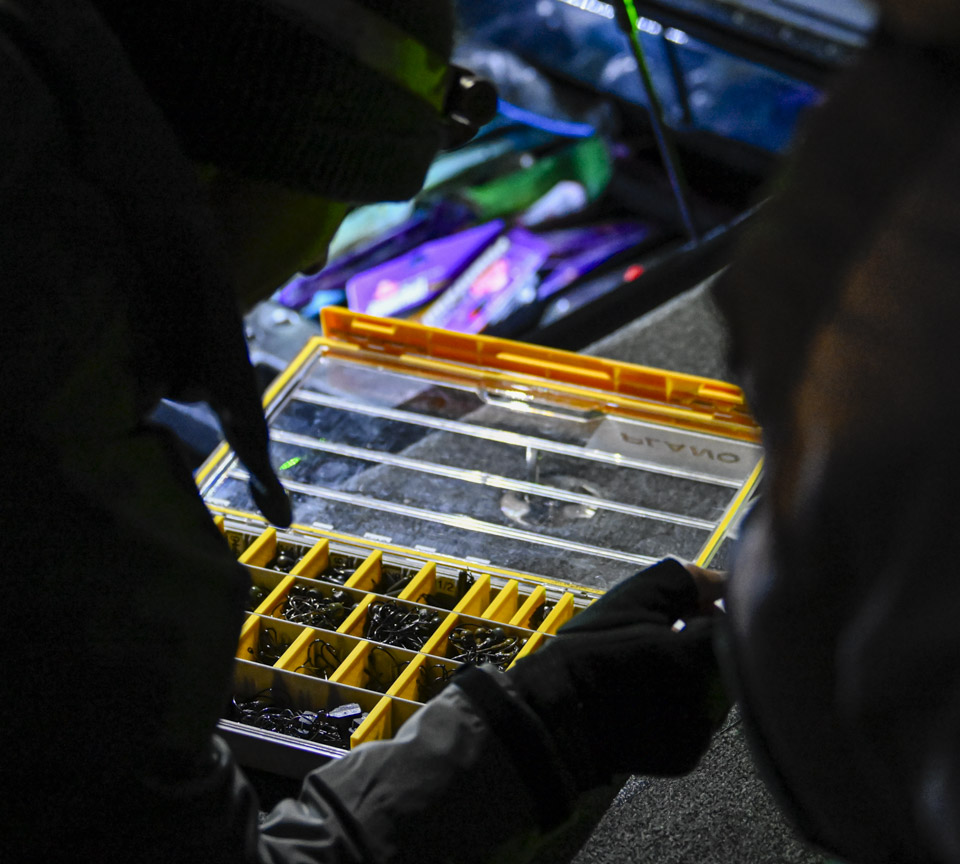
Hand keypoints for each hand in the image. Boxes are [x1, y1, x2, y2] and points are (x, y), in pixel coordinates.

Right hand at [507, 558, 727, 789]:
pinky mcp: (688, 758)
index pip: (731, 624)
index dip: (707, 613)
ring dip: (695, 677)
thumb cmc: (591, 650)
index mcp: (701, 654)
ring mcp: (701, 732)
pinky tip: (648, 700)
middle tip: (662, 640)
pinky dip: (682, 709)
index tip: (686, 611)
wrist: (557, 713)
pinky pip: (698, 724)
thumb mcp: (635, 598)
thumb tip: (725, 579)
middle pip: (725, 659)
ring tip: (649, 672)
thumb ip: (688, 582)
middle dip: (701, 646)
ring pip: (714, 693)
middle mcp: (710, 698)